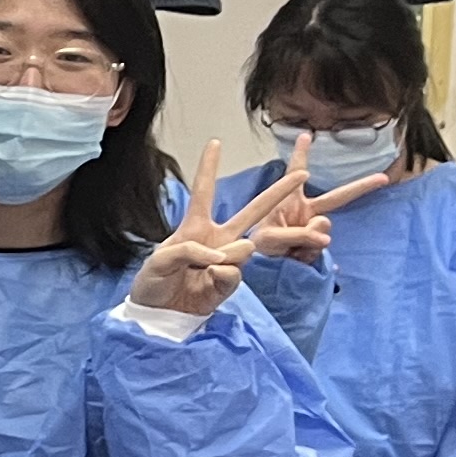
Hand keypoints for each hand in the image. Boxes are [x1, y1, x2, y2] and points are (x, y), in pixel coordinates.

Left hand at [130, 141, 345, 316]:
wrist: (157, 314)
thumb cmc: (152, 282)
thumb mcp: (159, 260)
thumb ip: (187, 250)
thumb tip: (222, 256)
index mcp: (195, 227)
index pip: (204, 192)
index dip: (208, 168)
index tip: (215, 142)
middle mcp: (217, 239)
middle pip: (253, 211)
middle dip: (278, 192)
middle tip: (303, 171)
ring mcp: (227, 260)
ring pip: (246, 247)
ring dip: (229, 255)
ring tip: (207, 267)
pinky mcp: (230, 281)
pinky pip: (236, 272)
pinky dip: (222, 276)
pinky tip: (209, 281)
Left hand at [248, 134, 393, 266]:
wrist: (260, 273)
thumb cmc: (257, 248)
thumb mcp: (268, 238)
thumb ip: (296, 234)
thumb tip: (326, 237)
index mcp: (289, 201)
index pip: (294, 174)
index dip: (301, 155)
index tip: (305, 134)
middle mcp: (306, 212)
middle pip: (338, 197)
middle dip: (362, 187)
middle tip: (383, 178)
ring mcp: (315, 231)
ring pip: (324, 232)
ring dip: (305, 242)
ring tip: (286, 250)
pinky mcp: (319, 249)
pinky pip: (321, 252)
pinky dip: (307, 258)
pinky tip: (295, 260)